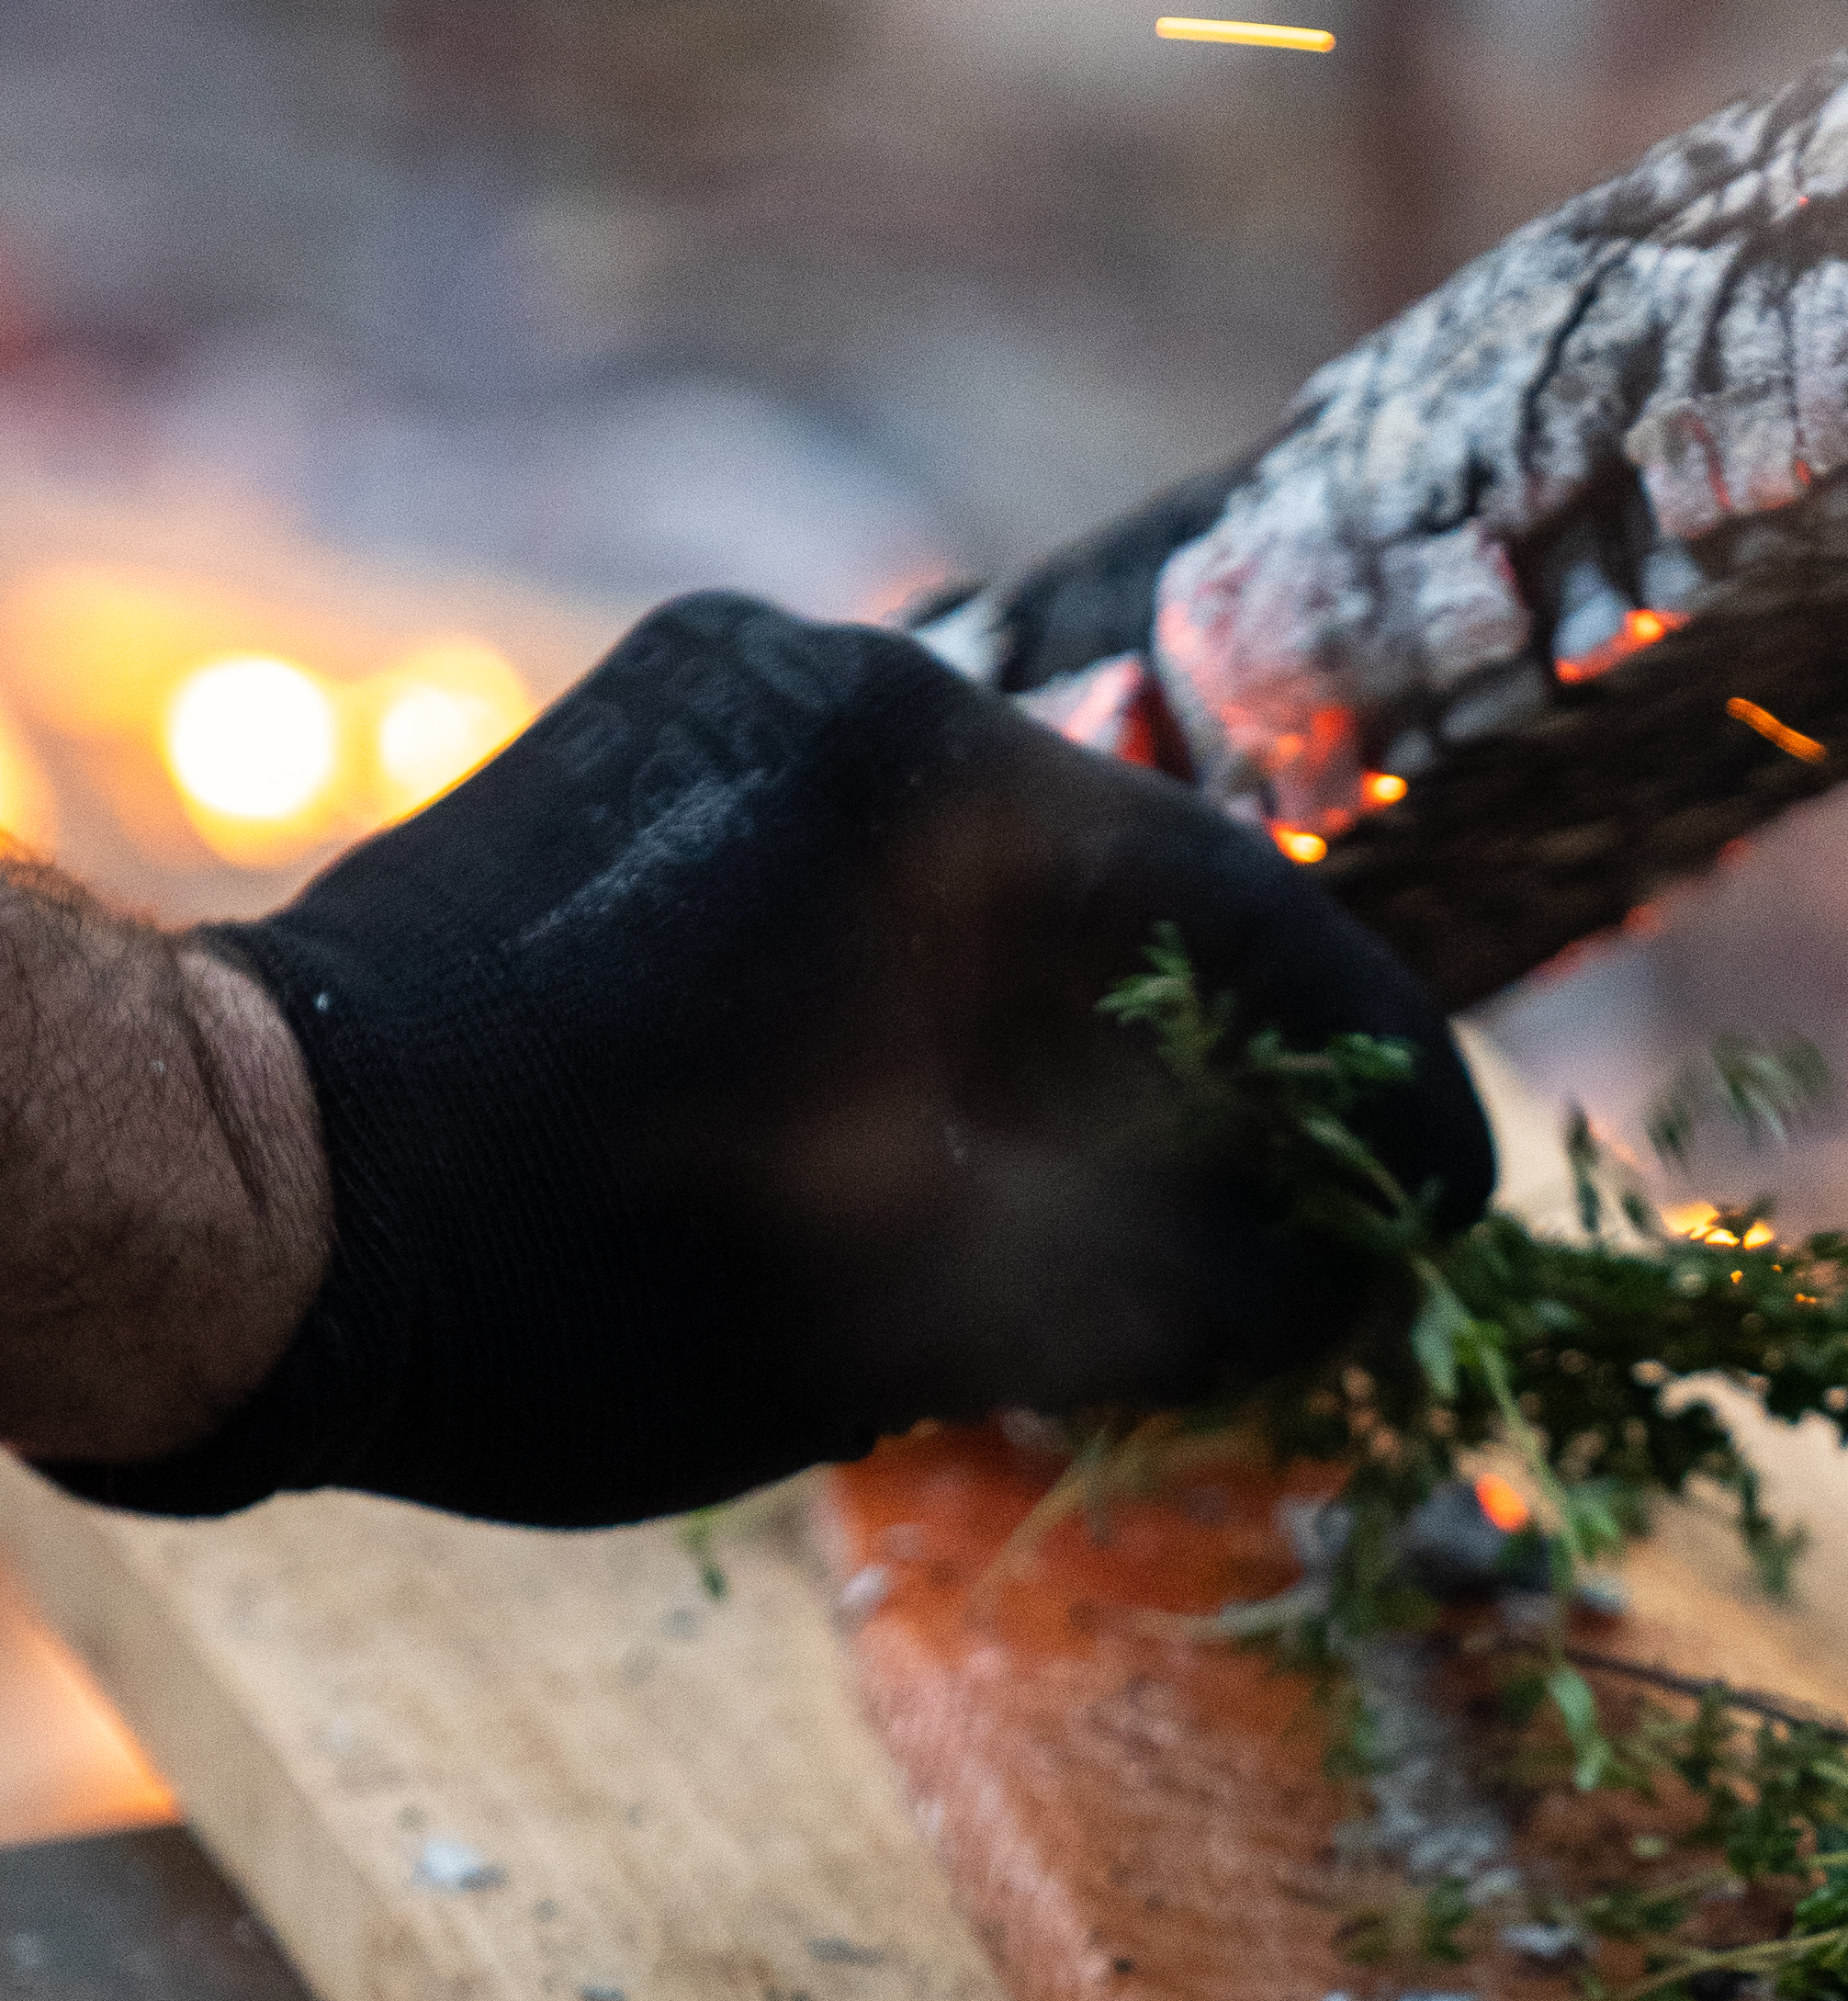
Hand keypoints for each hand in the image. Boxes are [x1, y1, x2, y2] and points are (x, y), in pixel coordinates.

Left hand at [52, 591, 1492, 1532]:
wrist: (229, 1209)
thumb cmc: (576, 1271)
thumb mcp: (928, 1312)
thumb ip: (1183, 1283)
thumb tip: (1359, 1278)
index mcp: (931, 781)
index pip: (1245, 921)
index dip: (1386, 1083)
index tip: (1466, 1202)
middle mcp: (838, 688)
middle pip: (1128, 896)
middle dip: (1238, 1084)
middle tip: (1323, 1239)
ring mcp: (719, 707)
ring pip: (997, 893)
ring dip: (1091, 1056)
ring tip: (1157, 1229)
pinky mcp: (635, 764)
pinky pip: (869, 885)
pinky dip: (951, 1014)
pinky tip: (981, 1153)